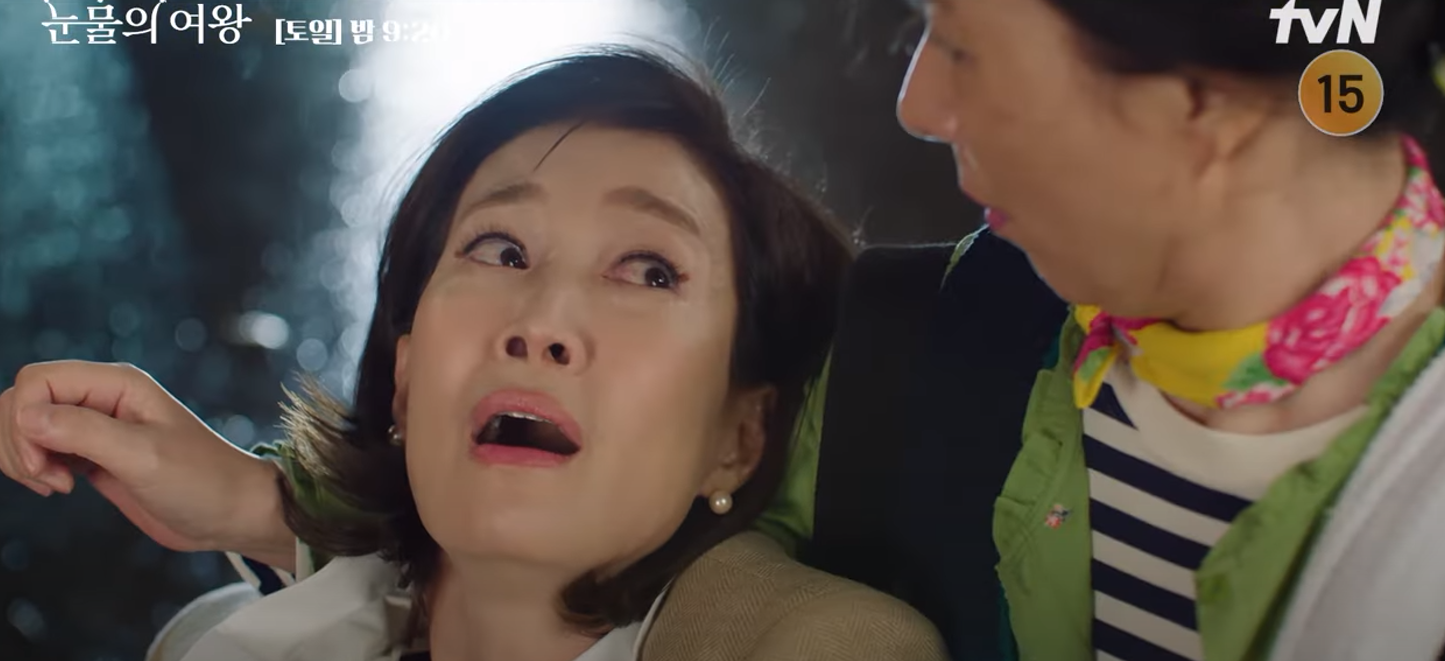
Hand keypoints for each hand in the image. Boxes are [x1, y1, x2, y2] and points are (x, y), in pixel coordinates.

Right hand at [0, 361, 295, 569]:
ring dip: (23, 457)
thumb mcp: (143, 456)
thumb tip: (26, 415)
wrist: (230, 514)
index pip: (37, 380)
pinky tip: (60, 487)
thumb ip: (84, 432)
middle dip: (17, 442)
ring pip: (25, 426)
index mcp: (117, 383)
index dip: (24, 419)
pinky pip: (39, 449)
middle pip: (22, 402)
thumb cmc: (201, 481)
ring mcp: (94, 427)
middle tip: (48, 479)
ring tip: (56, 486)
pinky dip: (34, 468)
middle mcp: (101, 398)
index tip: (43, 462)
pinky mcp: (91, 455)